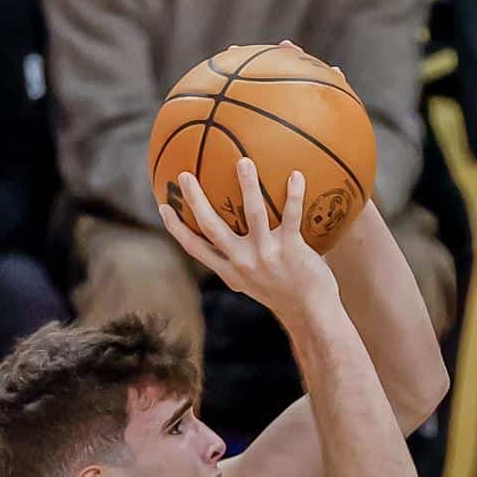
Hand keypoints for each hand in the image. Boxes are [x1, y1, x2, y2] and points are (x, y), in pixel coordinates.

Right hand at [158, 159, 336, 320]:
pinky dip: (294, 195)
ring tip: (244, 162)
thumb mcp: (256, 283)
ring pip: (253, 215)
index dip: (176, 228)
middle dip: (196, 200)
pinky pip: (291, 216)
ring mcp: (266, 255)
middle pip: (211, 227)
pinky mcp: (291, 250)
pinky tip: (297, 174)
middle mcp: (243, 263)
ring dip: (248, 186)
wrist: (312, 314)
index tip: (163, 206)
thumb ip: (244, 263)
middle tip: (185, 174)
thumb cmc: (286, 293)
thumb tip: (240, 237)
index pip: (195, 248)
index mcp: (230, 270)